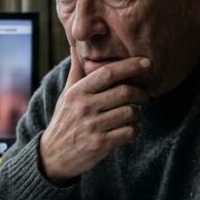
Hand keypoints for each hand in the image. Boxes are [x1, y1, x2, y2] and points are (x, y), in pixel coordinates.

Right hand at [39, 50, 150, 184]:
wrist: (53, 156)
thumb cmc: (64, 121)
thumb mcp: (67, 94)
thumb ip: (76, 69)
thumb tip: (76, 43)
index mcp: (78, 92)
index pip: (107, 73)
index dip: (130, 66)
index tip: (147, 63)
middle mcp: (84, 107)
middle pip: (124, 92)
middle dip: (141, 93)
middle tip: (145, 96)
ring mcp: (93, 127)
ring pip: (130, 112)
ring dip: (137, 113)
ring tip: (132, 114)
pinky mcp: (101, 145)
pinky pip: (129, 132)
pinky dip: (134, 130)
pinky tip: (128, 130)